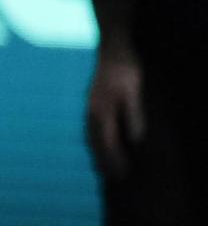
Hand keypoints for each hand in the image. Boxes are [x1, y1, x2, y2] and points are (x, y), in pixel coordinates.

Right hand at [85, 45, 146, 179]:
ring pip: (90, 136)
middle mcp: (91, 112)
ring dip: (97, 153)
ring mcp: (89, 107)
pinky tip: (99, 142)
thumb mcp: (133, 92)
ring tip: (102, 166)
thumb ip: (133, 115)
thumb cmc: (124, 68)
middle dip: (103, 161)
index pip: (107, 143)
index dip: (115, 160)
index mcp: (101, 112)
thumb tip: (135, 140)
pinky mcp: (91, 102)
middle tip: (111, 178)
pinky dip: (94, 140)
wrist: (111, 47)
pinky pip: (90, 128)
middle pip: (95, 143)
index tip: (122, 175)